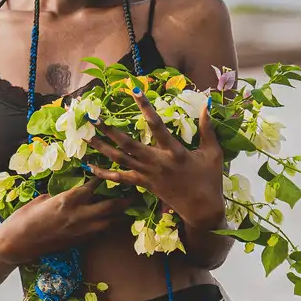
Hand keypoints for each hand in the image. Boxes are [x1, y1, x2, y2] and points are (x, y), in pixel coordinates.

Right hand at [0, 179, 126, 265]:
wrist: (17, 245)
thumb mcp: (42, 199)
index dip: (107, 176)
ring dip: (122, 214)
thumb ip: (60, 194)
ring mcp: (82, 231)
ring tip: (132, 206)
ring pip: (111, 222)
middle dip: (127, 197)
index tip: (115, 169)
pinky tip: (114, 220)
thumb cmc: (23, 218)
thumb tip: (69, 192)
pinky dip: (109, 225)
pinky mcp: (80, 242)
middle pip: (112, 205)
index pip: (95, 184)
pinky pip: (101, 232)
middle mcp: (80, 215)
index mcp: (69, 199)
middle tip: (139, 189)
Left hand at [89, 89, 224, 230]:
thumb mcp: (213, 152)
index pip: (157, 125)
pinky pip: (120, 179)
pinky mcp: (144, 185)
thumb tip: (207, 104)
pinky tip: (90, 166)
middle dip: (110, 130)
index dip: (145, 107)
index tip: (134, 91)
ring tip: (87, 137)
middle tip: (94, 117)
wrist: (202, 210)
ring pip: (120, 160)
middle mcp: (157, 162)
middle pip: (128, 144)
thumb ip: (207, 128)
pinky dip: (104, 173)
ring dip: (102, 148)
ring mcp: (148, 175)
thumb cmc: (210, 179)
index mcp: (175, 151)